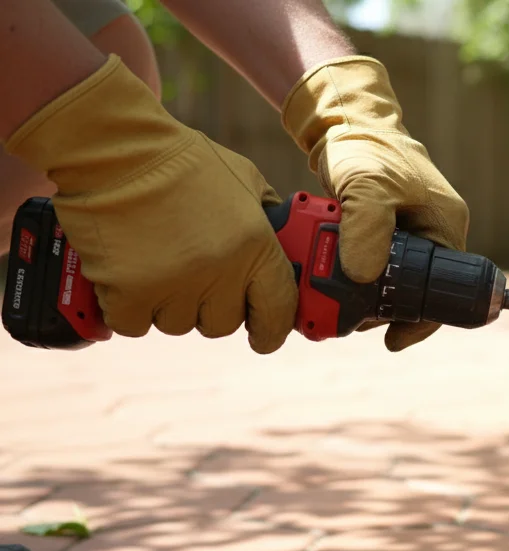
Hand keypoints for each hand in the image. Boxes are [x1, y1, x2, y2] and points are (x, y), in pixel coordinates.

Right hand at [4, 56, 296, 352]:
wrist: (114, 147)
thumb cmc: (180, 160)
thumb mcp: (245, 180)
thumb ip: (267, 219)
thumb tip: (285, 248)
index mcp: (256, 246)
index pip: (278, 311)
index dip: (271, 330)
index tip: (263, 336)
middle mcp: (220, 271)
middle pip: (223, 323)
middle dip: (209, 305)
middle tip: (192, 274)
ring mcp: (174, 284)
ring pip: (178, 324)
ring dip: (168, 303)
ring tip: (157, 261)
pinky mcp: (129, 292)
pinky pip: (135, 324)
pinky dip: (128, 307)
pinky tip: (128, 275)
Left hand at [282, 55, 468, 351]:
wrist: (341, 117)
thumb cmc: (366, 145)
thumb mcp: (368, 185)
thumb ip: (367, 229)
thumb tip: (362, 277)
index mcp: (445, 226)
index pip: (445, 289)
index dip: (420, 320)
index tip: (391, 340)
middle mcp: (430, 233)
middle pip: (411, 290)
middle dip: (378, 309)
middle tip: (346, 319)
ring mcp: (405, 233)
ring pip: (384, 281)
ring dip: (356, 294)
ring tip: (328, 301)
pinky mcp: (378, 230)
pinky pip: (365, 264)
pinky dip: (344, 274)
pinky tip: (322, 279)